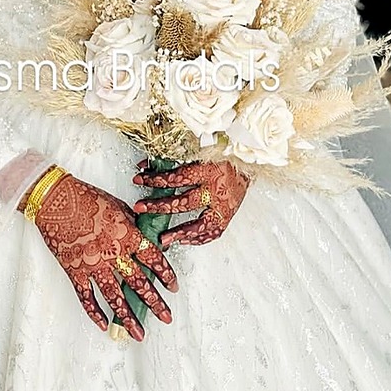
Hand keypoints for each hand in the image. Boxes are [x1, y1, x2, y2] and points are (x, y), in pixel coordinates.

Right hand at [21, 172, 178, 340]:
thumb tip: (146, 234)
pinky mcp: (75, 270)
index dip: (166, 275)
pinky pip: (86, 297)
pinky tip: (105, 324)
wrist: (55, 199)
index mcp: (127, 235)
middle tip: (166, 317)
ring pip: (115, 297)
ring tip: (139, 334)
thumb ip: (132, 223)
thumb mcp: (116, 205)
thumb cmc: (85, 197)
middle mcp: (114, 253)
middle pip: (139, 283)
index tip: (173, 287)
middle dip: (155, 303)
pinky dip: (95, 312)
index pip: (154, 259)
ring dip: (129, 317)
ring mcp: (94, 264)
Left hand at [132, 160, 249, 247]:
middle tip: (141, 208)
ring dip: (180, 232)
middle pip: (184, 202)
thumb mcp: (202, 150)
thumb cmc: (225, 152)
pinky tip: (185, 240)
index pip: (177, 177)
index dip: (156, 179)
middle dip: (159, 206)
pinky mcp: (230, 214)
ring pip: (200, 224)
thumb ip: (177, 158)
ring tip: (163, 239)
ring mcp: (224, 205)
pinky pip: (214, 231)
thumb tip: (147, 164)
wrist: (252, 160)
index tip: (139, 179)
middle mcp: (216, 189)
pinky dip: (199, 238)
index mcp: (208, 170)